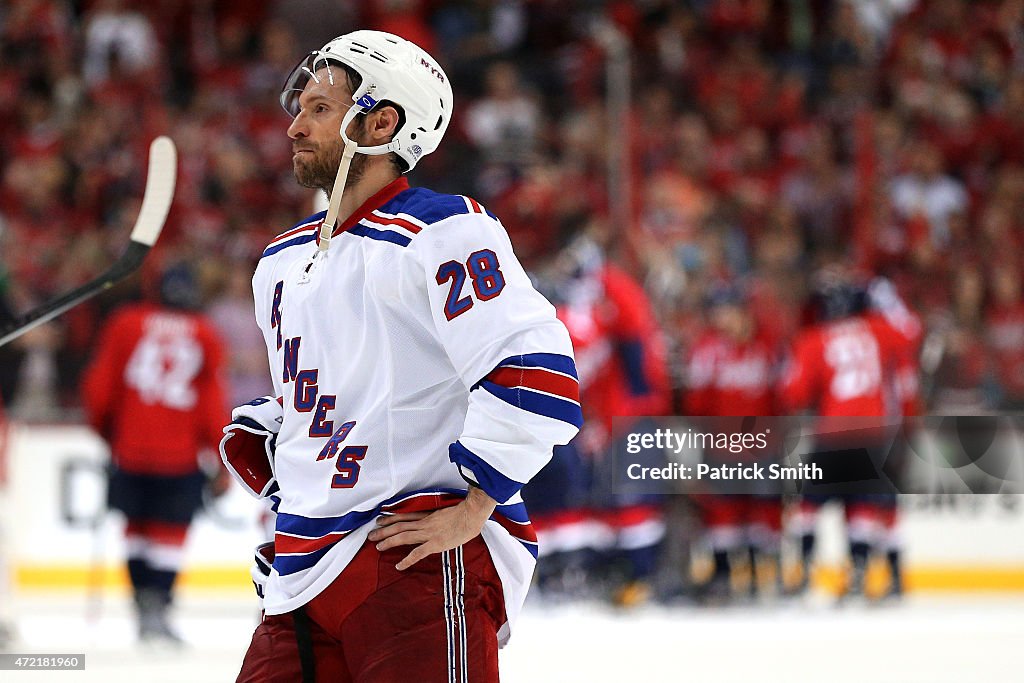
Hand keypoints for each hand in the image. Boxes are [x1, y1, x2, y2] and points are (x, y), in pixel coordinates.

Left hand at [367, 487, 496, 570]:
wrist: (472, 514)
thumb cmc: (465, 513)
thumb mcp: (448, 512)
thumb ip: (439, 518)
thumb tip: (437, 522)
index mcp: (427, 516)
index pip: (404, 516)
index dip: (390, 519)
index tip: (380, 520)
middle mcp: (424, 523)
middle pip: (399, 526)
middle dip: (383, 531)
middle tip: (371, 535)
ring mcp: (429, 533)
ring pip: (404, 536)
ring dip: (389, 541)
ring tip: (378, 546)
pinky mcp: (436, 544)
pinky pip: (418, 552)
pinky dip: (407, 559)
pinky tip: (399, 566)